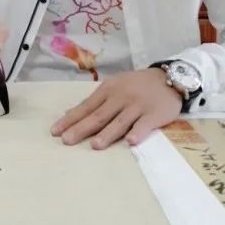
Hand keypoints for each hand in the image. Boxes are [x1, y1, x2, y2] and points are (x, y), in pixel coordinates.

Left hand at [51, 68, 182, 149]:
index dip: (70, 119)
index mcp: (108, 90)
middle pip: (98, 116)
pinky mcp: (154, 114)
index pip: (86, 107)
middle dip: (81, 128)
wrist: (169, 78)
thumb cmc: (136, 85)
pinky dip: (137, 133)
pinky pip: (144, 125)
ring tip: (94, 145)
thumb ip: (96, 101)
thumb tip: (70, 114)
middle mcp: (120, 97)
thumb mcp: (114, 87)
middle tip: (66, 141)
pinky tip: (130, 142)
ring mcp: (137, 106)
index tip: (55, 131)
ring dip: (107, 134)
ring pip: (119, 121)